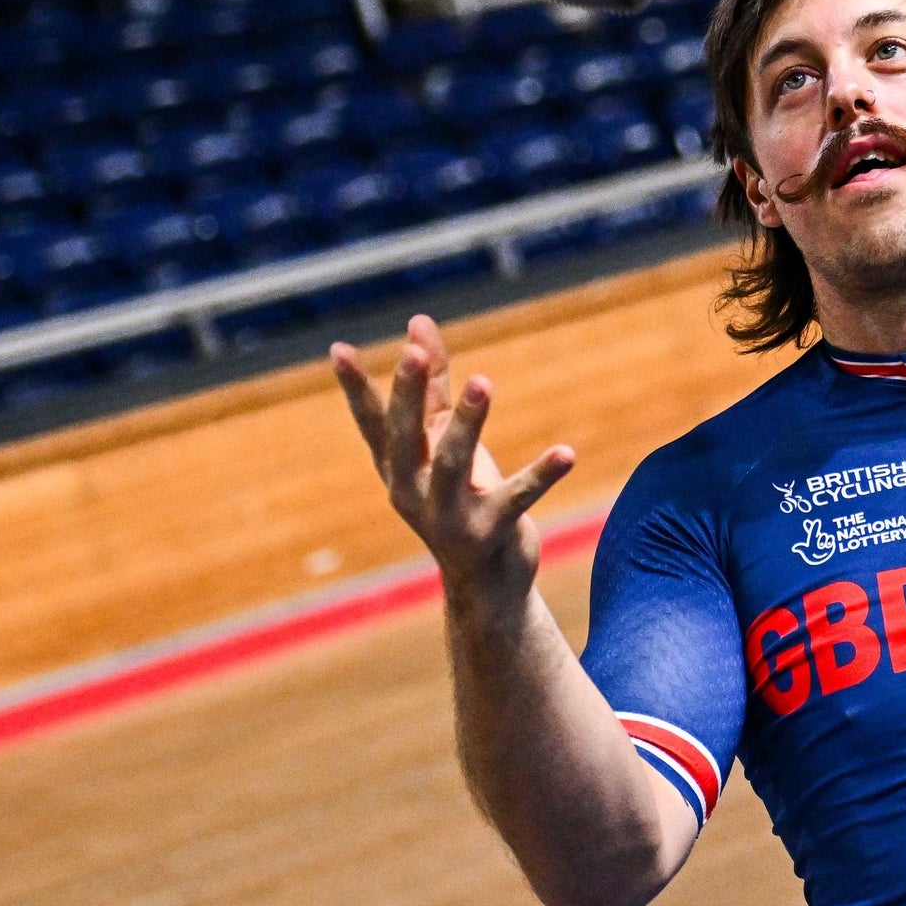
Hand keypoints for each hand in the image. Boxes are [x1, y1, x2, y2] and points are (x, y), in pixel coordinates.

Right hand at [332, 313, 575, 609]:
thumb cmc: (461, 496)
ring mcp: (448, 515)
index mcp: (399, 466)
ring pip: (453, 462)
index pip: (373, 422)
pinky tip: (567, 452)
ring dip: (468, 421)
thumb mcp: (442, 439)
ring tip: (482, 381)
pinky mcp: (489, 532)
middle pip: (406, 437)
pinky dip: (542, 474)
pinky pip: (517, 497)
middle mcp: (413, 491)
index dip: (355, 388)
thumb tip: (418, 322)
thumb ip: (433, 383)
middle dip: (409, 395)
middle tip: (413, 354)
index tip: (337, 350)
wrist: (484, 583)